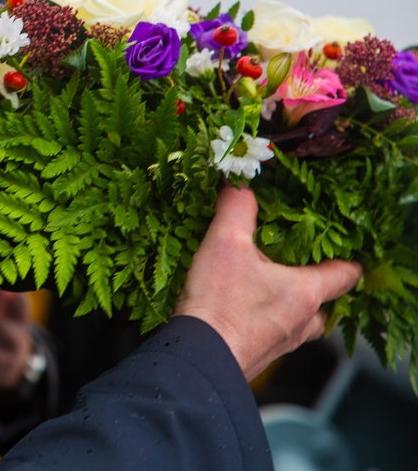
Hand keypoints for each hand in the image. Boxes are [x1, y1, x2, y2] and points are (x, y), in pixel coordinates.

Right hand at [174, 186, 362, 379]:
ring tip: (264, 288)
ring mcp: (280, 343)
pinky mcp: (257, 356)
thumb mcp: (225, 242)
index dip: (345, 260)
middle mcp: (300, 321)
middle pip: (324, 305)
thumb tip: (238, 186)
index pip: (345, 275)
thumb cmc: (219, 305)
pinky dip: (263, 322)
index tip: (337, 249)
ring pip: (299, 324)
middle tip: (293, 268)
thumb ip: (236, 208)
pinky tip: (238, 309)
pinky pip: (272, 336)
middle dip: (313, 288)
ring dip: (289, 307)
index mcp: (305, 293)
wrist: (196, 356)